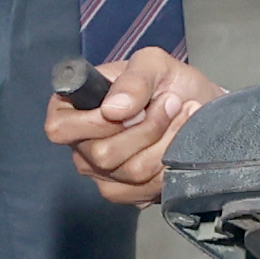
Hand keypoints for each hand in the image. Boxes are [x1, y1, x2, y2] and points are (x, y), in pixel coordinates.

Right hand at [50, 47, 219, 201]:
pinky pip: (147, 188)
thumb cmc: (168, 83)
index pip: (60, 129)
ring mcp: (102, 174)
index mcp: (72, 110)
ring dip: (165, 141)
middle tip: (171, 103)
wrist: (199, 107)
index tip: (131, 109)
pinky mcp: (127, 193)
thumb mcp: (153, 64)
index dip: (95, 123)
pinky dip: (171, 163)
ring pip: (131, 171)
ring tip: (181, 116)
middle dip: (147, 128)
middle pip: (102, 154)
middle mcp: (81, 146)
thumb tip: (113, 109)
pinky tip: (179, 143)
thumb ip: (133, 80)